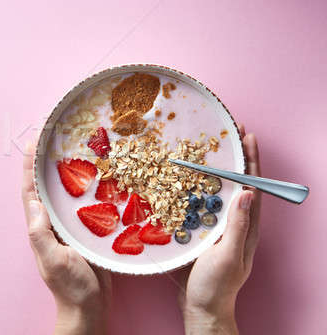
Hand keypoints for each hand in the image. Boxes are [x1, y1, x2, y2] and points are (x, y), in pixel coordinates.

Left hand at [22, 142, 111, 334]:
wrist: (90, 305)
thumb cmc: (70, 286)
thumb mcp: (52, 260)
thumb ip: (41, 234)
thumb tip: (34, 203)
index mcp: (40, 226)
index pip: (30, 190)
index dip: (29, 166)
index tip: (31, 143)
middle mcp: (51, 222)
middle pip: (46, 186)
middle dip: (47, 162)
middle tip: (54, 138)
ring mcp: (68, 225)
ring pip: (65, 192)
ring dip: (68, 172)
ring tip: (75, 149)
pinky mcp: (85, 230)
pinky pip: (84, 203)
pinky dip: (89, 188)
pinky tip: (99, 177)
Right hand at [177, 125, 261, 333]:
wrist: (200, 307)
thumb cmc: (216, 285)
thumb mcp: (228, 256)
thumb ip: (238, 226)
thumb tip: (249, 193)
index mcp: (246, 227)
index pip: (254, 187)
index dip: (252, 162)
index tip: (248, 137)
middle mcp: (234, 223)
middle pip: (239, 184)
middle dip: (236, 158)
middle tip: (229, 133)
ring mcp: (218, 228)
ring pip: (220, 191)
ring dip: (216, 169)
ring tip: (208, 148)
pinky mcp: (202, 233)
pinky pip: (202, 204)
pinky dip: (197, 187)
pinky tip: (185, 178)